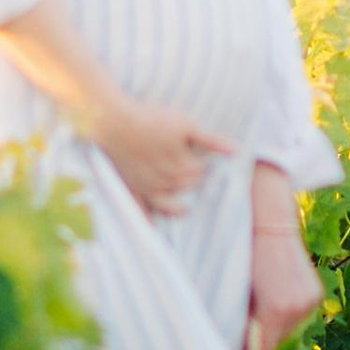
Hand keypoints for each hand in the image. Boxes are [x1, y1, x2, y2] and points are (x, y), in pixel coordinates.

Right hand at [89, 91, 231, 214]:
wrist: (113, 121)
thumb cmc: (151, 120)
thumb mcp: (186, 125)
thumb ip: (211, 140)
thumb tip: (236, 151)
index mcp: (181, 168)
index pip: (201, 172)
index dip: (204, 164)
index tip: (204, 159)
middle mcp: (165, 182)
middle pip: (186, 187)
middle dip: (193, 181)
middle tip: (195, 176)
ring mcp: (147, 186)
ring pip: (168, 202)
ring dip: (177, 203)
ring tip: (185, 205)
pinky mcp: (130, 185)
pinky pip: (140, 208)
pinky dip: (148, 220)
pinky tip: (154, 229)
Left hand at [246, 165, 322, 349]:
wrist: (265, 211)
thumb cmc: (239, 245)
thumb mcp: (232, 284)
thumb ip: (233, 316)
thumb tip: (228, 344)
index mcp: (276, 308)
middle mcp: (298, 307)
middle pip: (272, 344)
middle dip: (254, 344)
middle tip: (232, 341)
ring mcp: (309, 299)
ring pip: (282, 331)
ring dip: (265, 329)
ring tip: (247, 315)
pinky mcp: (313, 292)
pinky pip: (291, 316)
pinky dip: (276, 316)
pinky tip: (263, 302)